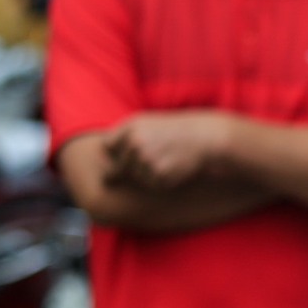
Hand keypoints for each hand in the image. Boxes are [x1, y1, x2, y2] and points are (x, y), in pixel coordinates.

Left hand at [104, 111, 235, 189]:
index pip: (107, 146)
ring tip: (168, 160)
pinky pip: (152, 185)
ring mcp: (145, 159)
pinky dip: (161, 181)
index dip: (117, 151)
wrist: (205, 137)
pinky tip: (174, 167)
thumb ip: (124, 136)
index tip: (131, 151)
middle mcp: (134, 142)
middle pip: (119, 167)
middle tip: (155, 157)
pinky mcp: (158, 174)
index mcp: (130, 127)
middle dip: (133, 167)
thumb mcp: (149, 123)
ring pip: (136, 179)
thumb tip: (102, 160)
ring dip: (149, 175)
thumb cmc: (176, 130)